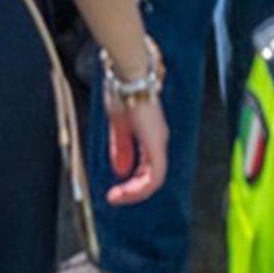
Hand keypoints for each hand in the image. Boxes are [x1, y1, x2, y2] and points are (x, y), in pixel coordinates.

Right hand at [101, 63, 170, 205]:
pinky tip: (125, 190)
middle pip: (152, 176)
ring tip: (117, 196)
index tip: (115, 190)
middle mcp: (158, 140)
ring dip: (135, 192)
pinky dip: (140, 187)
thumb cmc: (123, 90)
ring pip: (154, 180)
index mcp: (150, 135)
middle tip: (115, 197)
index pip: (147, 167)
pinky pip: (154, 176)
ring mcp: (159, 142)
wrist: (129, 74)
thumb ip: (120, 147)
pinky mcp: (156, 144)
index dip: (133, 182)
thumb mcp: (118, 124)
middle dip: (132, 191)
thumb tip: (121, 170)